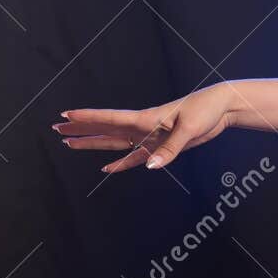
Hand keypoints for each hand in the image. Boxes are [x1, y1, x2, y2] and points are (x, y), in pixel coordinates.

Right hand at [54, 84, 236, 173]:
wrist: (221, 108)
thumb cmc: (205, 111)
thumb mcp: (189, 129)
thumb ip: (170, 149)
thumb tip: (149, 166)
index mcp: (146, 118)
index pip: (110, 118)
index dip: (87, 117)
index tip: (65, 114)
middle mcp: (143, 126)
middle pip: (105, 129)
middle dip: (81, 128)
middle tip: (56, 128)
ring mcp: (150, 136)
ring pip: (114, 142)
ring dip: (93, 143)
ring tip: (70, 143)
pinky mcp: (160, 146)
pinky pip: (135, 157)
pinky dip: (120, 164)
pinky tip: (106, 168)